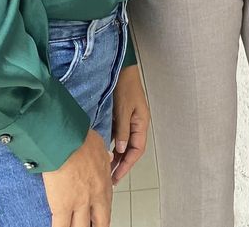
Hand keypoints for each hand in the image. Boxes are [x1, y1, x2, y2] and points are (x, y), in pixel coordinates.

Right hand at [42, 129, 111, 226]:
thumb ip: (105, 157)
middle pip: (99, 223)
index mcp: (104, 183)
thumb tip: (108, 158)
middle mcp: (95, 196)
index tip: (99, 221)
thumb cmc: (81, 139)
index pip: (107, 207)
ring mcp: (78, 203)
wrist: (65, 139)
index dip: (102, 218)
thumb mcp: (100, 146)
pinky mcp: (61, 206)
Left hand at [110, 64, 149, 185]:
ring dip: (118, 157)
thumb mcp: (123, 109)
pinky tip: (106, 153)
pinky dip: (114, 146)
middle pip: (132, 149)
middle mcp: (138, 124)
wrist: (121, 70)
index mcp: (142, 123)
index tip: (117, 176)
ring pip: (125, 144)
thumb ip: (123, 130)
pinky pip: (120, 136)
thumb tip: (120, 151)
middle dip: (122, 164)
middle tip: (110, 178)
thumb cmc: (125, 87)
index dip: (127, 164)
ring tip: (107, 169)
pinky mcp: (122, 117)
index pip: (137, 150)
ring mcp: (131, 121)